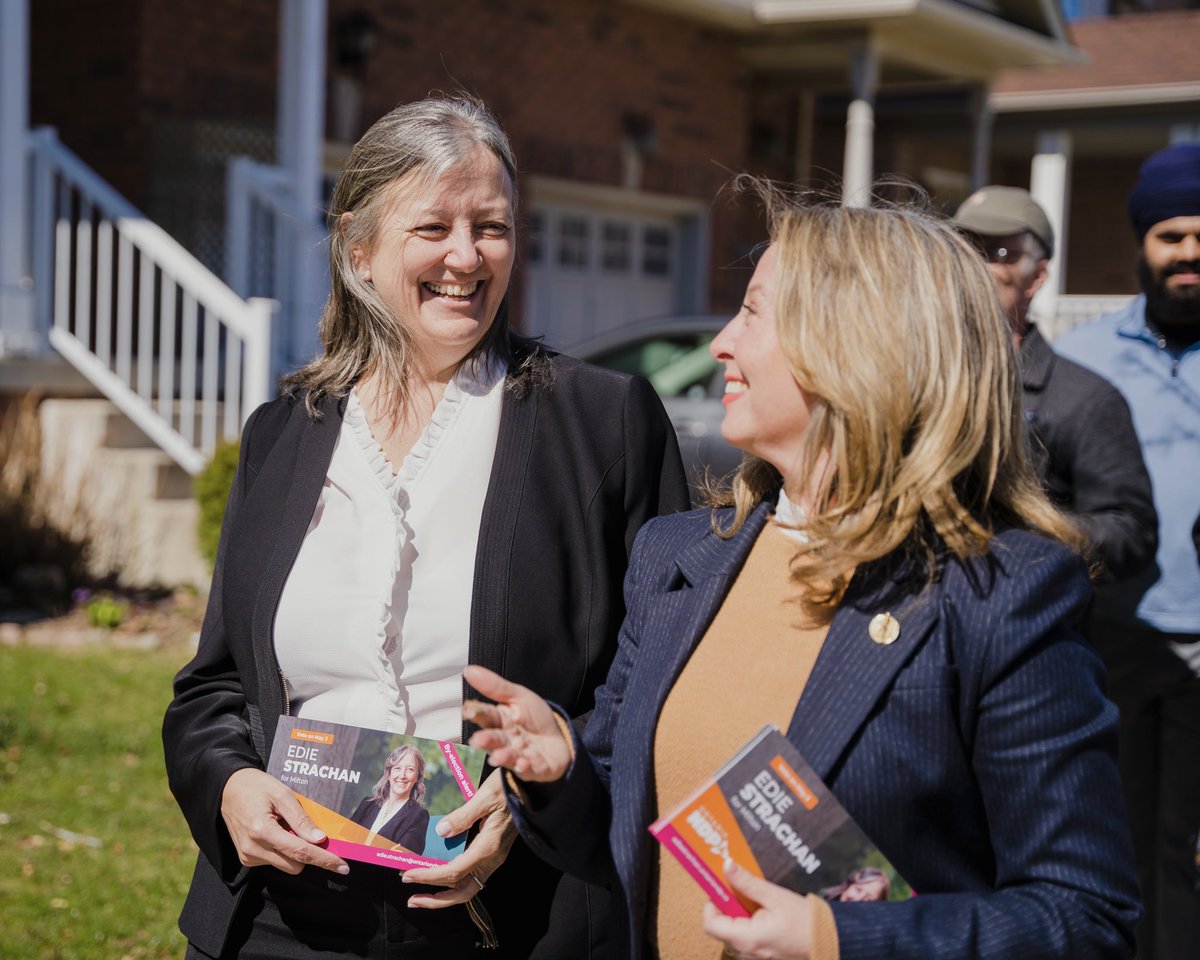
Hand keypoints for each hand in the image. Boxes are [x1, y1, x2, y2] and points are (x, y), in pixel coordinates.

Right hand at [220, 767, 348, 875]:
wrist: (227, 789)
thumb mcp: (282, 794)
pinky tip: (276, 832)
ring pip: (285, 866)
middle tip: (315, 835)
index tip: (342, 867)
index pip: (300, 852)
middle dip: (310, 854)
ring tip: (285, 826)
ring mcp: (248, 856)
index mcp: (262, 830)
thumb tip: (320, 839)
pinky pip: (274, 862)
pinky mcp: (246, 859)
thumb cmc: (256, 787)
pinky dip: (282, 851)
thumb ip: (301, 819)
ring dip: (294, 852)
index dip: (324, 860)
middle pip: (295, 865)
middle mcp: (253, 848)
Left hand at [402, 769, 515, 907]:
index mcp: (489, 847)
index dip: (429, 876)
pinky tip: (438, 869)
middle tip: (412, 899)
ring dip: (442, 891)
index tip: (408, 874)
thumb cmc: (509, 788)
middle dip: (436, 900)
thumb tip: (441, 832)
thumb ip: (463, 816)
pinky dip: (452, 878)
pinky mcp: (493, 852)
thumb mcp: (484, 796)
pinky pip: (471, 874)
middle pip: (463, 892)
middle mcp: (492, 858)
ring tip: (419, 886)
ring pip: (467, 886)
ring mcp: (494, 857)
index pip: (454, 872)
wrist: (532, 787)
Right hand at [462, 664, 571, 781]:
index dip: (477, 712)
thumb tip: (468, 670)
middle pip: (493, 738)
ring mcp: (517, 755)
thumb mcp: (519, 696)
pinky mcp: (532, 768)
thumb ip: (495, 686)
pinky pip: (528, 769)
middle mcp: (505, 739)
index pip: (486, 714)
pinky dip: (524, 767)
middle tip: (477, 741)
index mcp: (499, 719)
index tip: (467, 710)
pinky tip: (523, 763)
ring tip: (499, 756)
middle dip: (485, 740)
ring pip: (507, 756)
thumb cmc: (534, 718)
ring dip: (502, 757)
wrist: (559, 740)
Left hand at [702, 863, 813, 959]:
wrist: (830, 939)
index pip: (710, 923)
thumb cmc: (805, 921)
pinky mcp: (762, 950)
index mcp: (747, 938)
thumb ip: (747, 882)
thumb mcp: (774, 896)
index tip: (720, 885)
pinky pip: (746, 933)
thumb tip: (726, 865)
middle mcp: (747, 950)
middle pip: (721, 925)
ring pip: (734, 929)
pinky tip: (761, 907)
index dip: (711, 902)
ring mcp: (755, 952)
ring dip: (738, 910)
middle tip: (736, 885)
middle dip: (726, 903)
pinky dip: (748, 918)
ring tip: (752, 895)